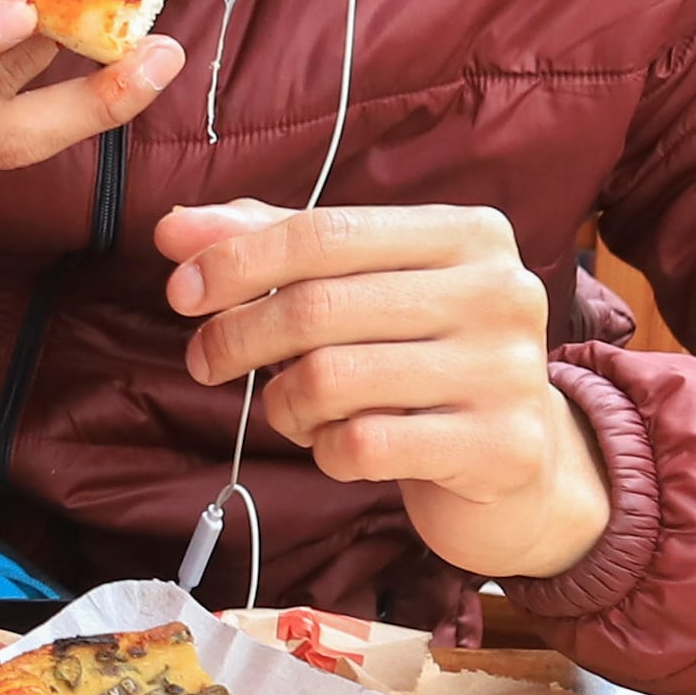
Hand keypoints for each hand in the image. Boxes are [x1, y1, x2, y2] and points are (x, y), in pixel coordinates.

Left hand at [159, 201, 610, 585]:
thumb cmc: (422, 359)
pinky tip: (337, 447)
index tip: (179, 291)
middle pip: (319, 306)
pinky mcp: (504, 447)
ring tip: (288, 409)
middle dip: (237, 335)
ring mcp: (509, 370)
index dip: (235, 261)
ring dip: (282, 403)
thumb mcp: (357, 289)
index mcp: (467, 233)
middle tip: (202, 361)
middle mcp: (500, 291)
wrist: (522, 466)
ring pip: (332, 379)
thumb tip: (172, 227)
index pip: (322, 231)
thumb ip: (272, 248)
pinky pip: (364, 445)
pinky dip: (325, 451)